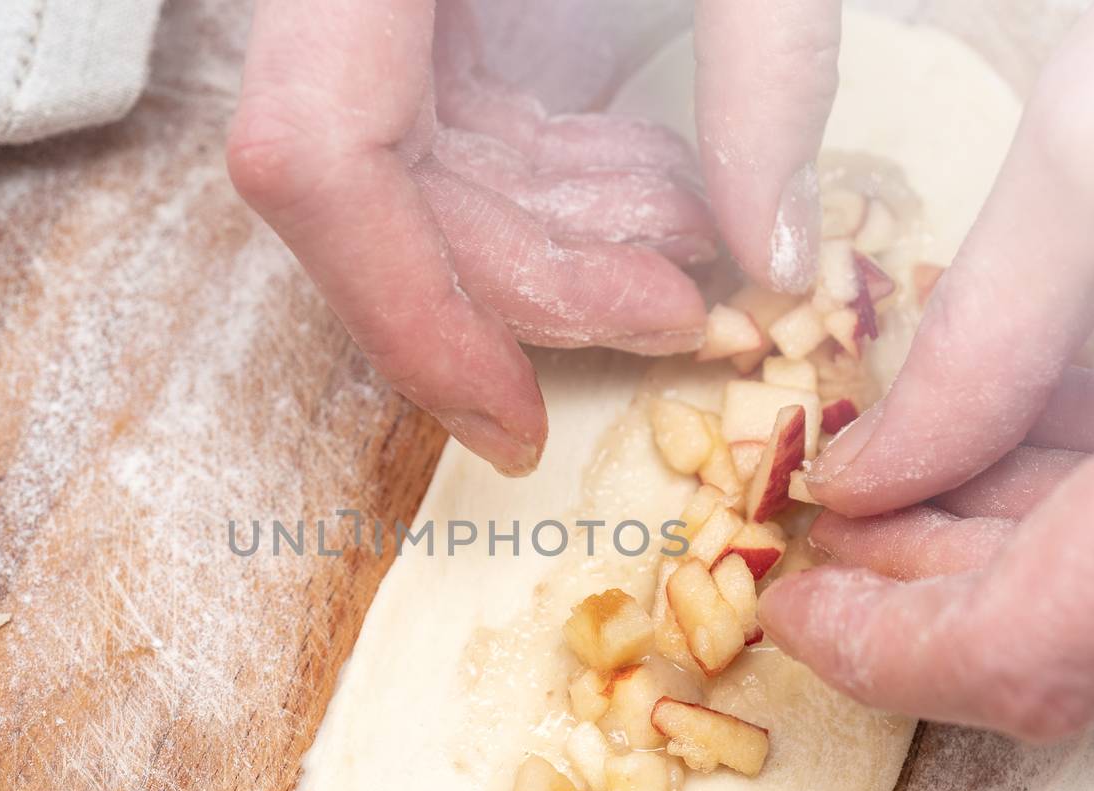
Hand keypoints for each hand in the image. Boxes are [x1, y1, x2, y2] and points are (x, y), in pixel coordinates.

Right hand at [228, 0, 841, 474]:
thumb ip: (764, 61)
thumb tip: (775, 255)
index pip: (317, 158)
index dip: (408, 314)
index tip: (511, 427)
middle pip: (382, 189)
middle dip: (535, 282)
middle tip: (688, 317)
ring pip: (424, 170)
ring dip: (565, 237)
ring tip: (696, 249)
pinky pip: (465, 116)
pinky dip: (567, 174)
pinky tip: (665, 184)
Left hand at [757, 0, 1093, 739]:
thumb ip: (975, 342)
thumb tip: (870, 477)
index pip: (1029, 655)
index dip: (884, 654)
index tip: (790, 605)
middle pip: (1086, 646)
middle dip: (925, 600)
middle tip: (827, 528)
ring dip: (1000, 559)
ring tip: (894, 478)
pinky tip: (1018, 435)